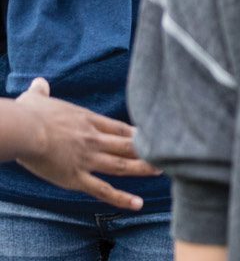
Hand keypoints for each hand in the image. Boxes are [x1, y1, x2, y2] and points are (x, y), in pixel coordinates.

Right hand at [14, 78, 158, 209]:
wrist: (24, 130)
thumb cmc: (27, 114)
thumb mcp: (36, 98)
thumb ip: (41, 91)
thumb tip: (38, 82)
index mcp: (88, 122)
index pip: (120, 128)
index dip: (138, 133)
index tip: (152, 135)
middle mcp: (94, 140)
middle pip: (129, 145)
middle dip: (149, 149)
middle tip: (168, 152)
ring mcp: (88, 160)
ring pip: (123, 166)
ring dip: (144, 169)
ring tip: (162, 171)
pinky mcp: (76, 178)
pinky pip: (103, 190)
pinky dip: (121, 198)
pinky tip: (138, 204)